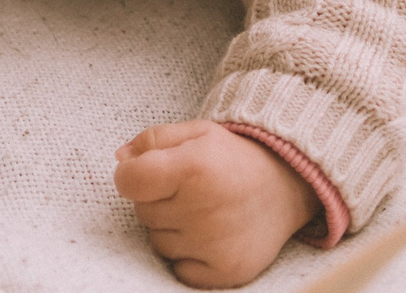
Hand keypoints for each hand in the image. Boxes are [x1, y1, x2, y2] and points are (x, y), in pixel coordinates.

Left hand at [112, 120, 318, 288]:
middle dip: (156, 200)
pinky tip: (209, 236)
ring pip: (158, 243)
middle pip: (142, 213)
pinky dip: (188, 256)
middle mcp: (204, 210)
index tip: (145, 173)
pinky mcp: (226, 272)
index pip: (128, 182)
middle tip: (188, 190)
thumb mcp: (195, 133)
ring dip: (171, 228)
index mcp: (193, 169)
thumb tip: (120, 159)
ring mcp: (215, 245)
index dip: (130, 176)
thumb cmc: (232, 158)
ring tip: (202, 211)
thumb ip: (152, 140)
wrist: (285, 187)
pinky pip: (179, 270)